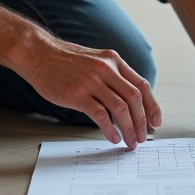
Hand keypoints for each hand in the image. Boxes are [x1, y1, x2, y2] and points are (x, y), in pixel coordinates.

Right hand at [19, 34, 162, 149]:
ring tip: (130, 141)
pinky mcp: (77, 94)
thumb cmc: (65, 62)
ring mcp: (92, 81)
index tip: (156, 122)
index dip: (152, 106)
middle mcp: (106, 69)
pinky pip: (100, 114)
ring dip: (129, 128)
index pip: (142, 85)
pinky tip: (113, 137)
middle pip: (134, 98)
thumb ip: (112, 76)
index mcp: (114, 61)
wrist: (39, 54)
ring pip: (121, 108)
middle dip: (142, 121)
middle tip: (143, 137)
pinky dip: (110, 129)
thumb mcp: (95, 61)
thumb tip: (128, 102)